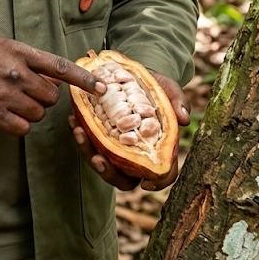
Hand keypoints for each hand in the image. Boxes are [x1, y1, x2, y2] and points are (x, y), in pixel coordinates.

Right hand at [0, 35, 103, 136]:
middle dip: (44, 97)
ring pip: (37, 113)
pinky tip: (4, 114)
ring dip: (30, 111)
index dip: (83, 79)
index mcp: (18, 52)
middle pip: (51, 96)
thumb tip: (52, 77)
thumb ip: (26, 59)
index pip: (59, 67)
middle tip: (28, 93)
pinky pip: (22, 127)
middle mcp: (15, 73)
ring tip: (10, 101)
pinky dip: (18, 124)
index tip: (100, 88)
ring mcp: (5, 96)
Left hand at [69, 70, 189, 191]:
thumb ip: (177, 101)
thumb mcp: (168, 89)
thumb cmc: (156, 87)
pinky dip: (81, 134)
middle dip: (109, 172)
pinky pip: (89, 143)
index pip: (163, 175)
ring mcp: (117, 149)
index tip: (145, 183)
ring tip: (79, 132)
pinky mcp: (100, 138)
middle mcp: (137, 156)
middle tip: (98, 158)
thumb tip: (184, 119)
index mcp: (159, 150)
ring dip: (88, 151)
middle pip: (124, 178)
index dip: (157, 183)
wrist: (134, 75)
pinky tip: (74, 118)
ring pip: (103, 164)